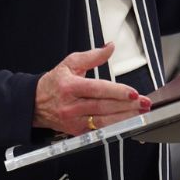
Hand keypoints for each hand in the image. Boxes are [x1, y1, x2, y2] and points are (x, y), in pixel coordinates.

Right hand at [33, 43, 150, 134]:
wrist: (35, 104)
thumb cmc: (54, 83)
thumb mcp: (70, 63)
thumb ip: (93, 56)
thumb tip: (110, 47)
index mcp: (70, 87)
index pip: (97, 89)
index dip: (117, 92)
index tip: (134, 92)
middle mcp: (71, 106)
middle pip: (103, 107)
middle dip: (127, 106)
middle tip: (144, 103)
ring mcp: (74, 121)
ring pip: (103, 122)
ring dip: (125, 118)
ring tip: (140, 113)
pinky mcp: (77, 132)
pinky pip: (99, 131)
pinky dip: (114, 127)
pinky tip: (127, 123)